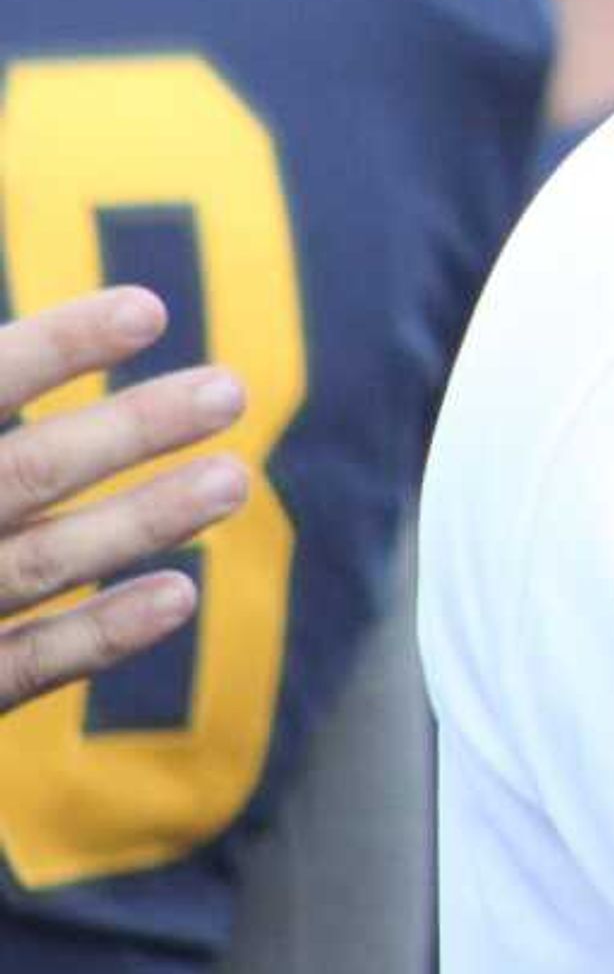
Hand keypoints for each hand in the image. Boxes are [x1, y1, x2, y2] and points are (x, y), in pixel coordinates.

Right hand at [0, 288, 248, 713]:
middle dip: (130, 431)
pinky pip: (21, 666)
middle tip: (232, 388)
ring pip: (41, 564)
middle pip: (25, 473)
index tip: (148, 308)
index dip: (55, 345)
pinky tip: (179, 596)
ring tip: (232, 480)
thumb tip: (51, 337)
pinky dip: (100, 636)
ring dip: (143, 522)